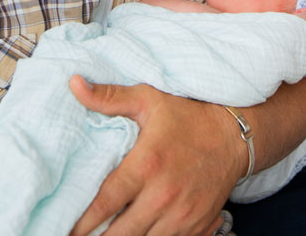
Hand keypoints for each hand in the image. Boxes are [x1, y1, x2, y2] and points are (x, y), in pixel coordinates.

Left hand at [69, 75, 243, 235]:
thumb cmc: (190, 116)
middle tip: (88, 233)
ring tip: (114, 230)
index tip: (67, 229)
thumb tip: (74, 84)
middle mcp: (165, 194)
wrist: (238, 134)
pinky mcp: (197, 224)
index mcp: (148, 165)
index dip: (82, 224)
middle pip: (120, 235)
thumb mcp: (151, 100)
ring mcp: (183, 213)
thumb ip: (110, 97)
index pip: (104, 205)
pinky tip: (142, 230)